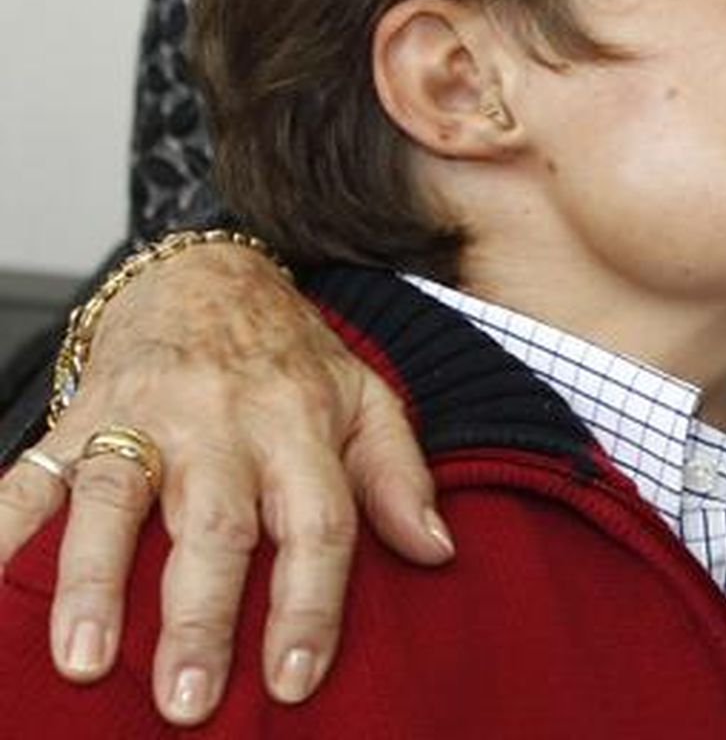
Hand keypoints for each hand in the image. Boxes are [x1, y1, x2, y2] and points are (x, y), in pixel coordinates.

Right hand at [0, 243, 453, 724]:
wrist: (208, 274)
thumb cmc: (292, 359)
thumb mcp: (368, 400)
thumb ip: (401, 476)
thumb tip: (437, 551)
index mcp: (302, 427)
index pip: (317, 524)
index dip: (309, 606)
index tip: (293, 682)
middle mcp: (225, 424)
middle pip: (215, 525)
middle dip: (201, 616)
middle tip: (189, 701)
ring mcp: (146, 416)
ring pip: (117, 497)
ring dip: (95, 582)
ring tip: (83, 661)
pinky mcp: (80, 413)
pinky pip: (33, 474)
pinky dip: (5, 526)